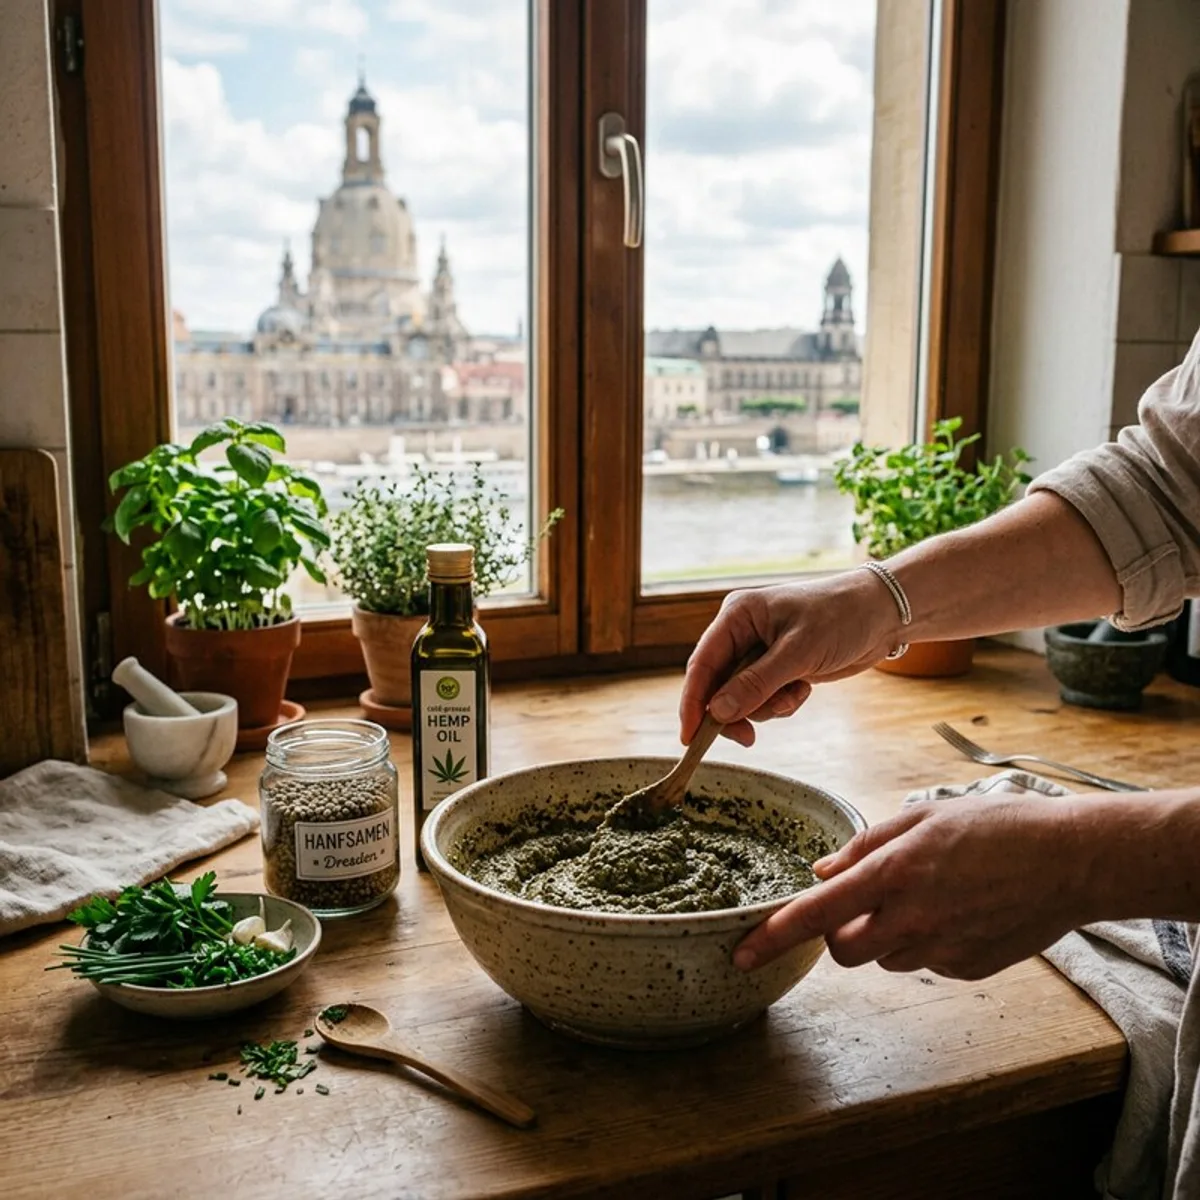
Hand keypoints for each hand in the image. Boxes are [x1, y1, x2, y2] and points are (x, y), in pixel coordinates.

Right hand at [680, 571, 902, 746]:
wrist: (882, 615)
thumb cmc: (840, 618)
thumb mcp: (798, 652)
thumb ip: (757, 683)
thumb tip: (718, 712)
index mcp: (737, 616)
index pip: (702, 664)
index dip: (693, 702)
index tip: (690, 738)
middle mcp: (741, 633)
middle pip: (717, 686)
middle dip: (736, 710)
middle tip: (749, 738)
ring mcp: (759, 652)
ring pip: (741, 697)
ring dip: (767, 706)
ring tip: (796, 694)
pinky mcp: (777, 668)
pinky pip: (764, 699)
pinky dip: (782, 703)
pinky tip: (804, 689)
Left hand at [733, 794, 1093, 979]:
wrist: (1070, 862)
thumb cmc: (995, 827)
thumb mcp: (922, 816)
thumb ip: (865, 846)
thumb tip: (820, 873)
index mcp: (893, 874)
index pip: (817, 915)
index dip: (773, 936)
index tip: (741, 951)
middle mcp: (912, 919)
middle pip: (843, 951)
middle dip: (837, 934)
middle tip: (859, 904)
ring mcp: (942, 950)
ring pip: (884, 959)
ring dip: (883, 936)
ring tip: (924, 895)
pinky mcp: (968, 969)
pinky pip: (925, 962)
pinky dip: (924, 942)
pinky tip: (956, 910)